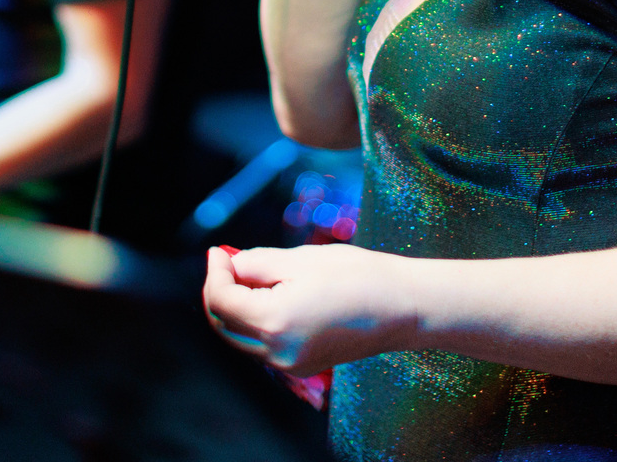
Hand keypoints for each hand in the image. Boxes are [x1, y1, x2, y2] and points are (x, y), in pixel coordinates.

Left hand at [201, 243, 418, 376]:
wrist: (402, 308)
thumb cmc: (357, 276)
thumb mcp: (300, 260)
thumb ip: (256, 264)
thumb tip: (230, 265)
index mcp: (273, 322)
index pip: (221, 301)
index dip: (214, 272)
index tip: (218, 250)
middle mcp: (276, 353)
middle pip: (223, 325)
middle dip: (218, 291)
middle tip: (226, 261)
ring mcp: (289, 365)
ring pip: (239, 338)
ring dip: (234, 307)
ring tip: (248, 274)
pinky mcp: (301, 366)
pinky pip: (261, 346)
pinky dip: (254, 321)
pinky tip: (267, 295)